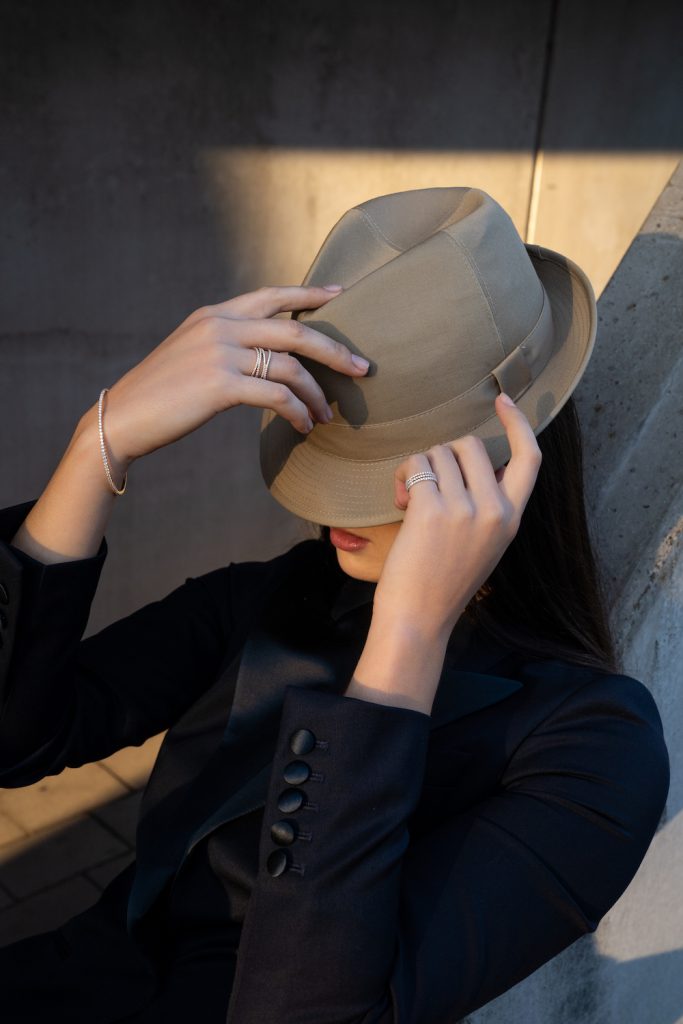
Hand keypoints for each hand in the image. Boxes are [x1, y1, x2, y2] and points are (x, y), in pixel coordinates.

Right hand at [76, 285, 368, 466]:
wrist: (122, 417)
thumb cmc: (160, 394)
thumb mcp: (192, 354)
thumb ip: (227, 344)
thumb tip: (267, 356)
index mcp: (214, 314)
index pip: (271, 295)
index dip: (309, 294)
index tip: (340, 294)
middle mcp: (220, 327)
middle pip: (295, 331)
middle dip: (334, 350)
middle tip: (361, 369)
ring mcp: (220, 354)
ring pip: (291, 368)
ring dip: (317, 395)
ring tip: (326, 416)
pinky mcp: (220, 385)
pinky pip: (277, 396)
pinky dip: (298, 412)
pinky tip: (304, 427)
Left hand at [372, 393, 541, 643]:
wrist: (419, 618)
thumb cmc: (442, 583)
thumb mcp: (484, 544)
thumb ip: (487, 505)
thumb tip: (469, 462)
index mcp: (512, 519)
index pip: (530, 459)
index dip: (519, 424)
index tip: (503, 400)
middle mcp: (495, 510)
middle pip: (470, 445)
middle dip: (443, 456)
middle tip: (427, 486)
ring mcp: (465, 509)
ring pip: (439, 453)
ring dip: (419, 468)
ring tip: (410, 501)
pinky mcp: (433, 508)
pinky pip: (417, 464)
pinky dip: (403, 476)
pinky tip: (399, 502)